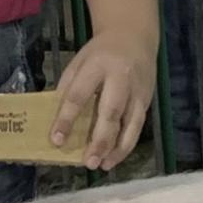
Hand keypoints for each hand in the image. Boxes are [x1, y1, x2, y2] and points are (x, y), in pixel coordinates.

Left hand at [51, 29, 155, 171]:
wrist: (134, 37)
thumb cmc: (99, 53)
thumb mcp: (77, 63)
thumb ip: (68, 88)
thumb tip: (55, 122)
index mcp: (96, 66)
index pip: (79, 95)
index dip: (66, 119)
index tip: (56, 140)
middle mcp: (120, 78)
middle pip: (110, 112)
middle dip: (99, 139)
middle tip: (87, 162)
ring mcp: (137, 91)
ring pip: (130, 123)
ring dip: (117, 148)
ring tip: (103, 165)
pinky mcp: (147, 100)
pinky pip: (138, 126)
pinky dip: (127, 144)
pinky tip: (114, 158)